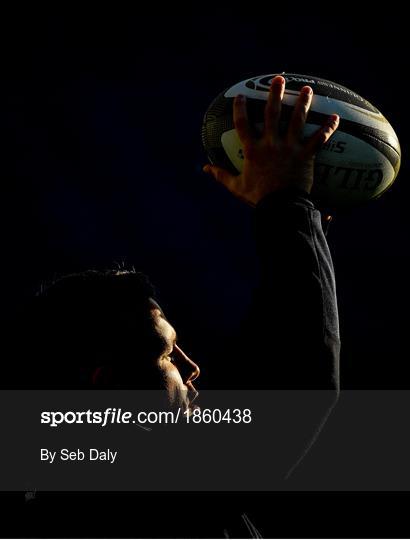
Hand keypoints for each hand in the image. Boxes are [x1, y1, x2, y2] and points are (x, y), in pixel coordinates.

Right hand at [203, 75, 339, 205]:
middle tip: (279, 79)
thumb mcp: (236, 187)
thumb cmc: (258, 198)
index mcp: (253, 151)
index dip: (240, 109)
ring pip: (297, 121)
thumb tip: (205, 169)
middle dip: (275, 94)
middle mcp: (271, 144)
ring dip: (303, 103)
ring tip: (308, 89)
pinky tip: (336, 117)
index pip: (242, 125)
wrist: (280, 208)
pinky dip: (328, 129)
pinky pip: (319, 140)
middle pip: (272, 114)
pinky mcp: (305, 156)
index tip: (240, 96)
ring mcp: (290, 149)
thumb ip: (221, 175)